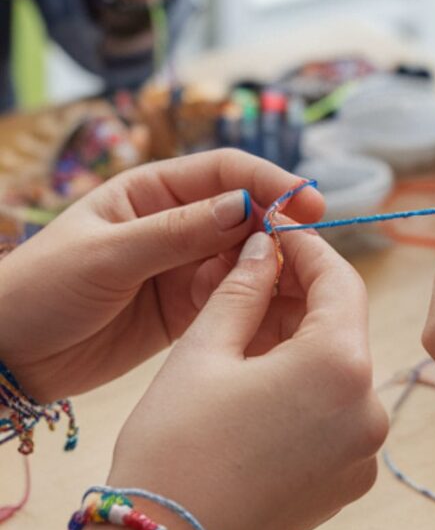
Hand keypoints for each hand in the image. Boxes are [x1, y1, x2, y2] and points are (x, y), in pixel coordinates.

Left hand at [0, 151, 322, 402]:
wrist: (9, 356)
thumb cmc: (41, 291)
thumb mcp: (107, 256)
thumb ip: (176, 233)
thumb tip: (245, 206)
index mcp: (151, 192)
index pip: (224, 173)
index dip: (270, 183)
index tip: (307, 203)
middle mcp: (173, 225)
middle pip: (244, 216)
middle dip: (277, 232)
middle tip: (309, 256)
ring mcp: (181, 269)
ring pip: (244, 261)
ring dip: (266, 273)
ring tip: (283, 293)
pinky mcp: (185, 312)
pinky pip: (230, 301)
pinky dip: (250, 306)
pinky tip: (263, 316)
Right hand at [0, 229, 386, 529]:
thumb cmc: (174, 443)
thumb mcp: (204, 350)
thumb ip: (244, 289)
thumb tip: (266, 249)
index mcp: (340, 366)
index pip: (340, 282)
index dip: (307, 249)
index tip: (277, 234)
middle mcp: (370, 410)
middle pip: (345, 327)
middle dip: (304, 295)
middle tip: (257, 274)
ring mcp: (365, 453)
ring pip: (341, 371)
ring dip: (305, 341)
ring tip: (252, 324)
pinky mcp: (350, 483)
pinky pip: (339, 415)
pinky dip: (310, 387)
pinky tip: (264, 378)